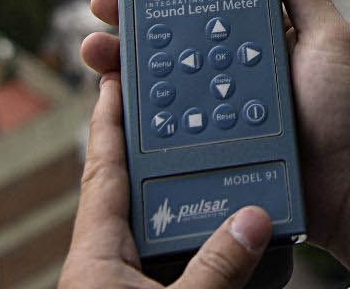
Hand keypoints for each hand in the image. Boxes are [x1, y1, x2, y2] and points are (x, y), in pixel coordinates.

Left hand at [59, 71, 274, 287]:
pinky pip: (165, 254)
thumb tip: (253, 221)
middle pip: (128, 190)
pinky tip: (214, 230)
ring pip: (150, 225)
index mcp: (96, 253)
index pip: (103, 170)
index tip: (116, 79)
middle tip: (174, 105)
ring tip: (206, 160)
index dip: (109, 122)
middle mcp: (104, 262)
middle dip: (151, 148)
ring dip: (177, 194)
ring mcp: (121, 280)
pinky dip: (187, 230)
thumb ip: (214, 266)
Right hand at [78, 0, 349, 259]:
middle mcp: (232, 70)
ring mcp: (218, 109)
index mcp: (258, 38)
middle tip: (103, 7)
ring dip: (123, 65)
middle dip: (131, 21)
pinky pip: (166, 130)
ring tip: (99, 52)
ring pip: (161, 83)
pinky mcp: (209, 146)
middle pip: (172, 41)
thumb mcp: (330, 40)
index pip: (206, 4)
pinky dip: (137, 116)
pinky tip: (115, 102)